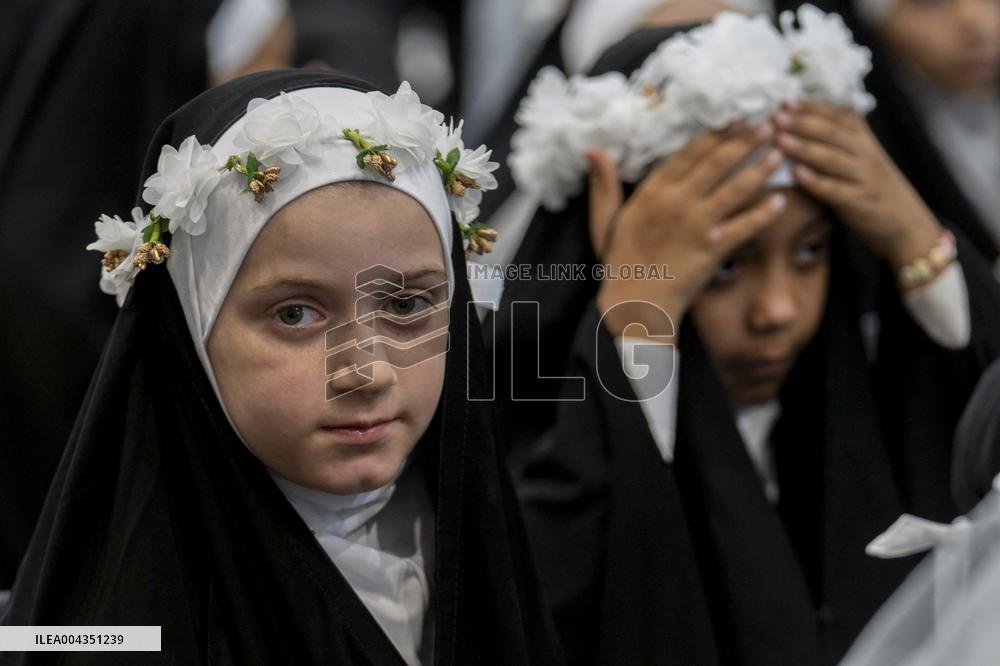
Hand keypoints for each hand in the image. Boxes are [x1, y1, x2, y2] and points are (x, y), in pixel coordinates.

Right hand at [589, 124, 786, 338]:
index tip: (735, 120)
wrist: (634, 303)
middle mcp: (677, 201)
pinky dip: (764, 212)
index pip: (689, 152)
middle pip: (718, 162)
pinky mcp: (713, 248)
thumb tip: (592, 150)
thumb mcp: (605, 219)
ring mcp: (697, 224)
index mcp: (652, 191)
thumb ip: (604, 184)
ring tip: (780, 153)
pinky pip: (745, 225)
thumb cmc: (621, 263)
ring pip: (736, 187)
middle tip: (768, 125)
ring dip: (761, 167)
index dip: (716, 133)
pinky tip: (780, 199)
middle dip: (746, 141)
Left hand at [773, 100, 940, 270]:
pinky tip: (796, 174)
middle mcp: (866, 155)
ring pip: (833, 158)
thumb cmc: (876, 190)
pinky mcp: (861, 202)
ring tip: (779, 139)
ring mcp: (864, 178)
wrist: (907, 225)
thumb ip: (842, 140)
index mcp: (864, 141)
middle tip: (776, 116)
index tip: (786, 102)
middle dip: (802, 122)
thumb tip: (810, 118)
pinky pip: (836, 190)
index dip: (812, 108)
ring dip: (804, 147)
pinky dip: (817, 181)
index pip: (837, 117)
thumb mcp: (863, 159)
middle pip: (832, 133)